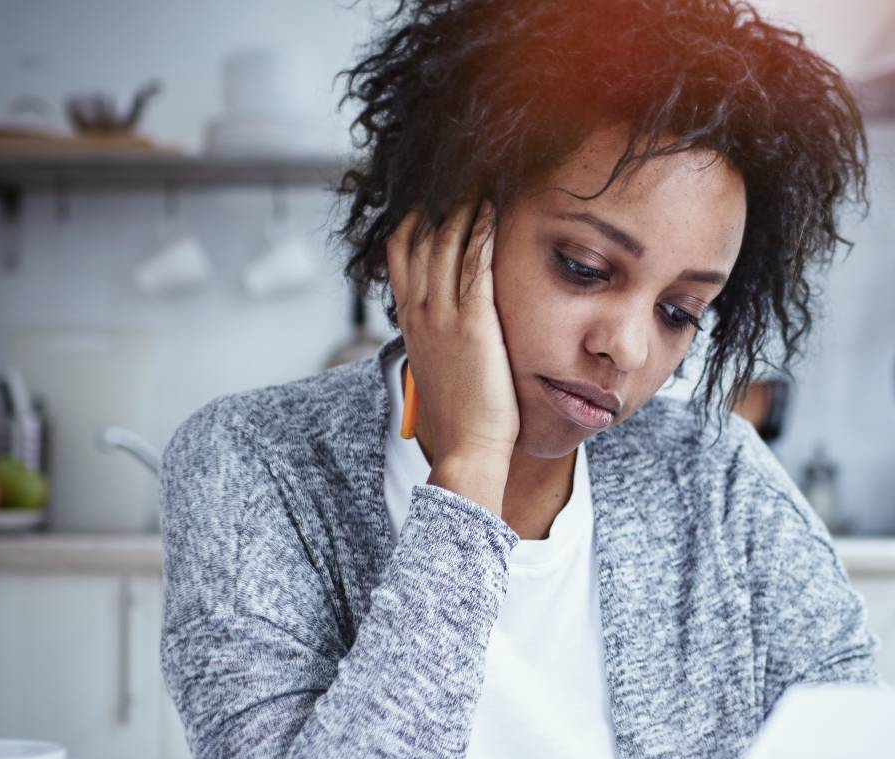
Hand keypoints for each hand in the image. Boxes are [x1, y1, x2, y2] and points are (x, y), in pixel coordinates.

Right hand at [386, 200, 516, 513]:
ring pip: (448, 245)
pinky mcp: (475, 323)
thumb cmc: (461, 414)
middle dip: (442, 204)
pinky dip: (482, 233)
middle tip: (462, 177)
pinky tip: (493, 211)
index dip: (415, 221)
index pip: (401, 254)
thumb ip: (439, 336)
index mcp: (410, 321)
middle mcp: (420, 312)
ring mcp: (444, 316)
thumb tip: (446, 321)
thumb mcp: (439, 365)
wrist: (468, 447)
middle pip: (423, 240)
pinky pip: (475, 265)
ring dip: (464, 209)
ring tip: (481, 182)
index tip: (432, 198)